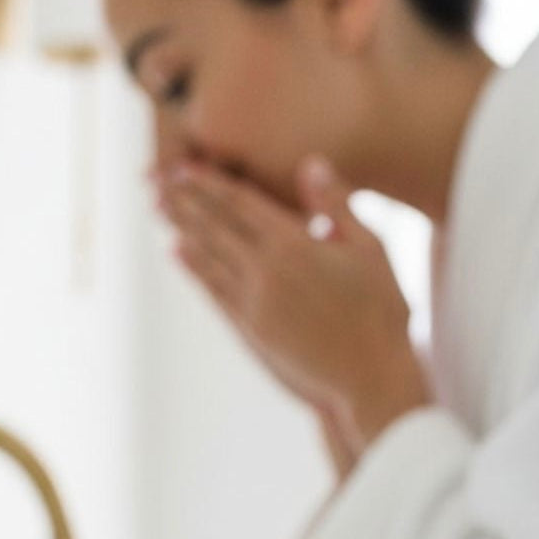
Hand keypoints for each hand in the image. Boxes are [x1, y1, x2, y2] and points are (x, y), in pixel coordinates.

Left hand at [156, 154, 432, 456]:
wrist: (370, 376)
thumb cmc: (381, 310)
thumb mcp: (370, 248)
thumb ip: (336, 204)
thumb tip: (310, 162)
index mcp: (295, 244)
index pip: (241, 203)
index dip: (210, 183)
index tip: (185, 167)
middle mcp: (266, 270)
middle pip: (215, 225)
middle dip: (185, 200)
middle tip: (158, 180)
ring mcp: (254, 302)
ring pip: (207, 256)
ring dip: (181, 228)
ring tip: (159, 207)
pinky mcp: (250, 329)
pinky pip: (213, 291)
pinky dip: (193, 269)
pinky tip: (178, 253)